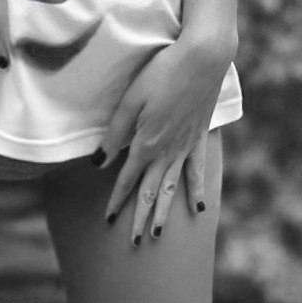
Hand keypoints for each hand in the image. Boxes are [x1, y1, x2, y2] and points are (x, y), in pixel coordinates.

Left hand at [93, 37, 232, 242]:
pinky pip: (197, 172)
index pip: (128, 179)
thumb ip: (115, 133)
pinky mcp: (200, 138)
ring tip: (157, 235)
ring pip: (172, 188)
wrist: (203, 59)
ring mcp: (186, 147)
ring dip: (163, 212)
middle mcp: (167, 151)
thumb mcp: (131, 99)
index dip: (117, 200)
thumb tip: (98, 163)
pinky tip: (198, 209)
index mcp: (146, 142)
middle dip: (140, 218)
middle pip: (150, 191)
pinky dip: (196, 191)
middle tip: (134, 243)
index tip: (109, 220)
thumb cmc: (162, 72)